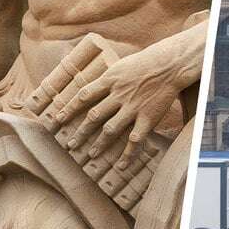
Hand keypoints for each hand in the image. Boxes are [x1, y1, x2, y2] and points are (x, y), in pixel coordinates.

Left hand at [56, 34, 200, 169]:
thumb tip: (90, 89)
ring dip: (99, 144)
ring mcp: (133, 107)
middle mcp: (118, 95)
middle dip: (81, 132)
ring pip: (111, 129)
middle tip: (71, 145)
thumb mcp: (120, 66)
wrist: (169, 65)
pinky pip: (135, 139)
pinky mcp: (147, 117)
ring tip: (92, 155)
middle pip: (94, 116)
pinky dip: (128, 154)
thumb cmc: (144, 63)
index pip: (84, 96)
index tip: (59, 120)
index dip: (70, 108)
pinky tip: (121, 165)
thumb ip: (106, 79)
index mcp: (109, 80)